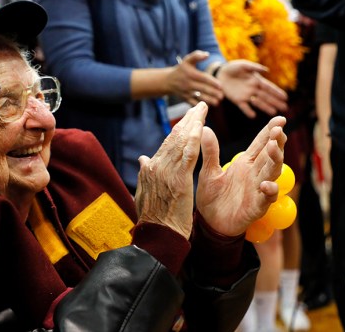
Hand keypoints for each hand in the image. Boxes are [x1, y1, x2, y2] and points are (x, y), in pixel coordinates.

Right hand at [135, 102, 207, 239]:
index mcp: (149, 169)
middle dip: (187, 120)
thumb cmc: (153, 220)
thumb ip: (145, 174)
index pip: (166, 144)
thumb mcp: (143, 194)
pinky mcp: (179, 179)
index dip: (179, 130)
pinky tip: (201, 126)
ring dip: (193, 123)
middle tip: (198, 107)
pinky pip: (189, 153)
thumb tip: (142, 159)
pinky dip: (194, 138)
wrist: (157, 236)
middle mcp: (155, 166)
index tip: (188, 119)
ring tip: (202, 110)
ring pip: (181, 141)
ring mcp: (166, 171)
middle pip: (174, 138)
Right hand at [167, 51, 223, 105]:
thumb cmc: (182, 69)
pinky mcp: (185, 99)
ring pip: (199, 97)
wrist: (168, 81)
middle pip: (203, 89)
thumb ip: (197, 56)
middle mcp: (188, 83)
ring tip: (217, 102)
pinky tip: (208, 106)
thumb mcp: (187, 60)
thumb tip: (207, 54)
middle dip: (213, 93)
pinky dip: (200, 105)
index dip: (212, 82)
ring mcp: (186, 92)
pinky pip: (193, 103)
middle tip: (222, 96)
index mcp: (191, 74)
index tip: (220, 86)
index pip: (204, 78)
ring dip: (209, 100)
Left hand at [194, 115, 287, 236]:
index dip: (270, 132)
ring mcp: (257, 190)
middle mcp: (255, 175)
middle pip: (271, 156)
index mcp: (245, 164)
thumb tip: (204, 128)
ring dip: (276, 161)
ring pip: (272, 173)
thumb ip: (210, 152)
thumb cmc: (212, 197)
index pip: (261, 144)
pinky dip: (269, 191)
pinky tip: (267, 184)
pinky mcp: (256, 207)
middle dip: (277, 142)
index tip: (280, 118)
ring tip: (274, 148)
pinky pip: (266, 198)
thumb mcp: (209, 172)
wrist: (209, 223)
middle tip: (279, 130)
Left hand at [217, 60, 287, 117]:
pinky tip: (253, 116)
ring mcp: (246, 95)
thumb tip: (267, 70)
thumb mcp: (244, 65)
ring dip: (265, 107)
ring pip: (258, 102)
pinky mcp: (237, 100)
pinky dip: (248, 111)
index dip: (277, 92)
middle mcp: (253, 89)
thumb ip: (254, 68)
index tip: (285, 97)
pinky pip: (243, 106)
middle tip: (285, 108)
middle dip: (275, 102)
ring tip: (274, 113)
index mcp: (257, 81)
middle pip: (266, 97)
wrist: (220, 73)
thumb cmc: (233, 67)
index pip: (269, 88)